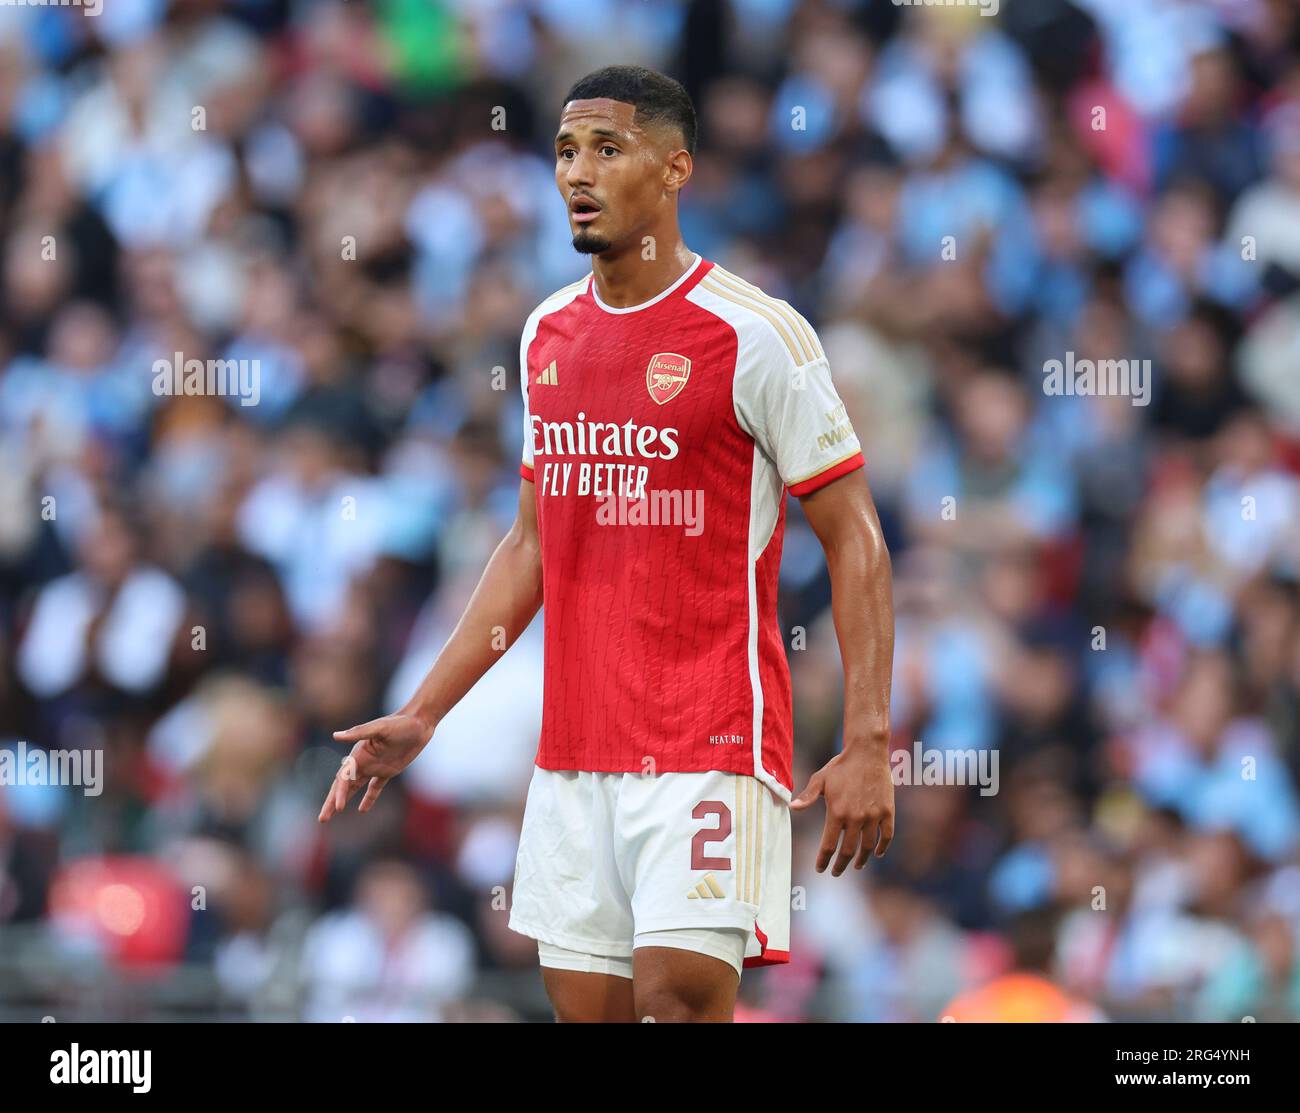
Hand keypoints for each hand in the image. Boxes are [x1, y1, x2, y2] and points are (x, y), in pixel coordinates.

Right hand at [317, 712, 434, 821]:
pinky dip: (369, 798)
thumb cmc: (399, 723)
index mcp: (358, 754)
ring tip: (334, 814)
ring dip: (344, 800)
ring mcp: (374, 767)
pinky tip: (362, 810)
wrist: (419, 723)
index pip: (344, 778)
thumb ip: (358, 732)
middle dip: (332, 802)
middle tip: (322, 819)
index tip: (339, 808)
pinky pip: (375, 788)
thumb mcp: (379, 728)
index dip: (339, 793)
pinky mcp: (388, 771)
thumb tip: (336, 735)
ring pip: (355, 788)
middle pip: (343, 786)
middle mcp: (363, 762)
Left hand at [790, 746, 894, 874]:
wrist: (867, 752)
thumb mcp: (820, 779)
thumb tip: (792, 807)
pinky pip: (886, 836)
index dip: (823, 860)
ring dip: (861, 859)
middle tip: (836, 872)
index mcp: (837, 812)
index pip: (829, 845)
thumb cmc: (840, 766)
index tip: (820, 869)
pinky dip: (882, 848)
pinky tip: (877, 853)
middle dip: (840, 865)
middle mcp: (855, 818)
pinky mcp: (887, 811)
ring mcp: (873, 816)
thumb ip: (808, 796)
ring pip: (868, 847)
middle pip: (848, 851)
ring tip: (856, 865)